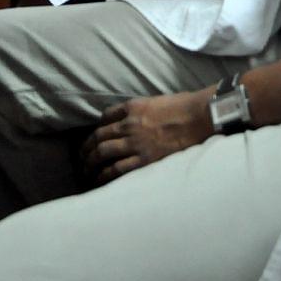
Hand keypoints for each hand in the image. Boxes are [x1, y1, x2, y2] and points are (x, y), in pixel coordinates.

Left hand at [81, 89, 213, 184]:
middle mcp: (129, 124)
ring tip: (85, 170)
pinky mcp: (145, 160)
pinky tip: (99, 179)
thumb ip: (142, 111)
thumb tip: (136, 120)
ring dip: (90, 162)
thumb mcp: (157, 101)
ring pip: (103, 153)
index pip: (105, 116)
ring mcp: (136, 142)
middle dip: (87, 148)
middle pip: (99, 136)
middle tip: (81, 156)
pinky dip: (105, 175)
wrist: (199, 117)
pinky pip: (117, 169)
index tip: (95, 137)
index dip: (98, 128)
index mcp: (132, 107)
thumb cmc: (184, 107)